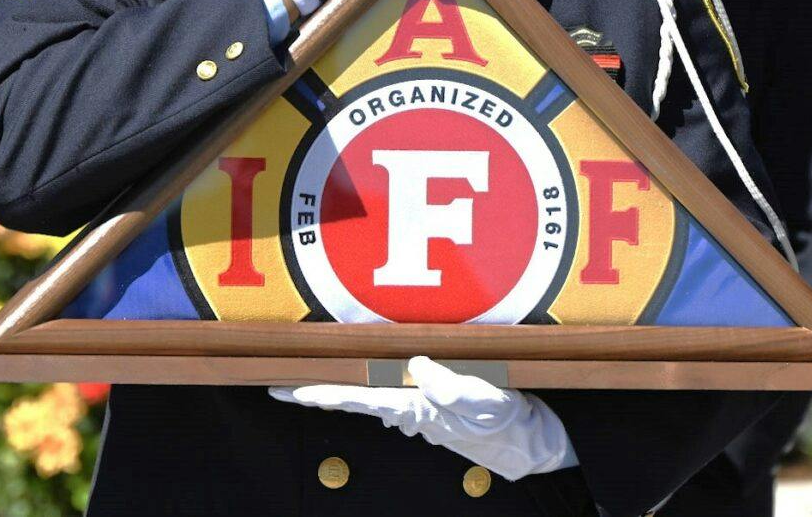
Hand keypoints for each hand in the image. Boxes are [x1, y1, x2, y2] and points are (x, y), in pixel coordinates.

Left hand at [269, 356, 576, 480]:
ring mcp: (421, 413)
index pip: (356, 397)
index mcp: (415, 408)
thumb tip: (415, 365)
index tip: (286, 390)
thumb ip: (449, 384)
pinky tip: (364, 385)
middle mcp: (411, 411)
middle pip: (353, 399)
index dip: (320, 393)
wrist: (534, 446)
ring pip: (371, 398)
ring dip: (341, 392)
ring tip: (309, 385)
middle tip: (278, 387)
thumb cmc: (511, 422)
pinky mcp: (435, 408)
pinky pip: (394, 395)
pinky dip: (372, 390)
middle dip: (317, 393)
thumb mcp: (485, 400)